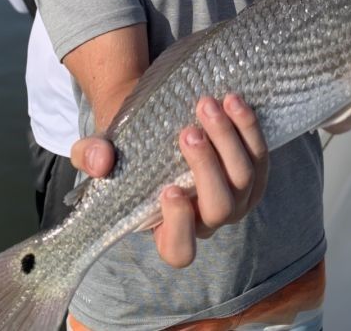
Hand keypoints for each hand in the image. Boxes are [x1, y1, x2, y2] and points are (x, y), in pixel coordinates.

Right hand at [71, 93, 268, 267]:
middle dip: (207, 169)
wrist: (157, 122)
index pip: (181, 250)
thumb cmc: (127, 150)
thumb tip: (101, 162)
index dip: (180, 225)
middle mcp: (207, 220)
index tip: (169, 189)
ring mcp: (237, 197)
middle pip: (220, 207)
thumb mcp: (98, 151)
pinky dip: (248, 127)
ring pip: (245, 178)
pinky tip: (232, 101)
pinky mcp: (254, 171)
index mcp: (168, 229)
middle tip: (188, 132)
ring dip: (228, 140)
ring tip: (208, 105)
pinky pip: (260, 153)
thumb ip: (89, 156)